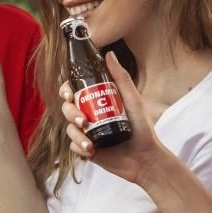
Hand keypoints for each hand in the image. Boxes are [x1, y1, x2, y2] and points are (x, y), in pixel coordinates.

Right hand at [60, 51, 168, 184]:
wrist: (145, 158)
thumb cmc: (142, 128)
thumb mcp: (133, 100)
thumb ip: (121, 78)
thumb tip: (109, 54)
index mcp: (97, 101)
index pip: (74, 91)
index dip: (66, 90)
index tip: (69, 94)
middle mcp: (89, 115)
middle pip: (67, 109)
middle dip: (70, 113)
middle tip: (82, 120)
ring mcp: (87, 133)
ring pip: (69, 129)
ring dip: (75, 133)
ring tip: (89, 140)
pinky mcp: (88, 150)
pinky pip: (74, 146)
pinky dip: (80, 147)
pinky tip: (91, 149)